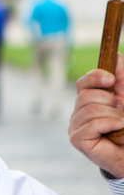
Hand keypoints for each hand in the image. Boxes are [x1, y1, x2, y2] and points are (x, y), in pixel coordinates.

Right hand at [68, 53, 123, 177]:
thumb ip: (122, 76)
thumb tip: (115, 56)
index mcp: (89, 101)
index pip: (83, 83)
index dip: (96, 77)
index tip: (112, 80)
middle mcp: (78, 113)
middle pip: (86, 95)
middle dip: (109, 101)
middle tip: (120, 113)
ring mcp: (75, 126)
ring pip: (89, 109)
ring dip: (113, 115)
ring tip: (121, 125)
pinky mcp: (77, 139)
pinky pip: (91, 124)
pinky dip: (109, 124)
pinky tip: (117, 130)